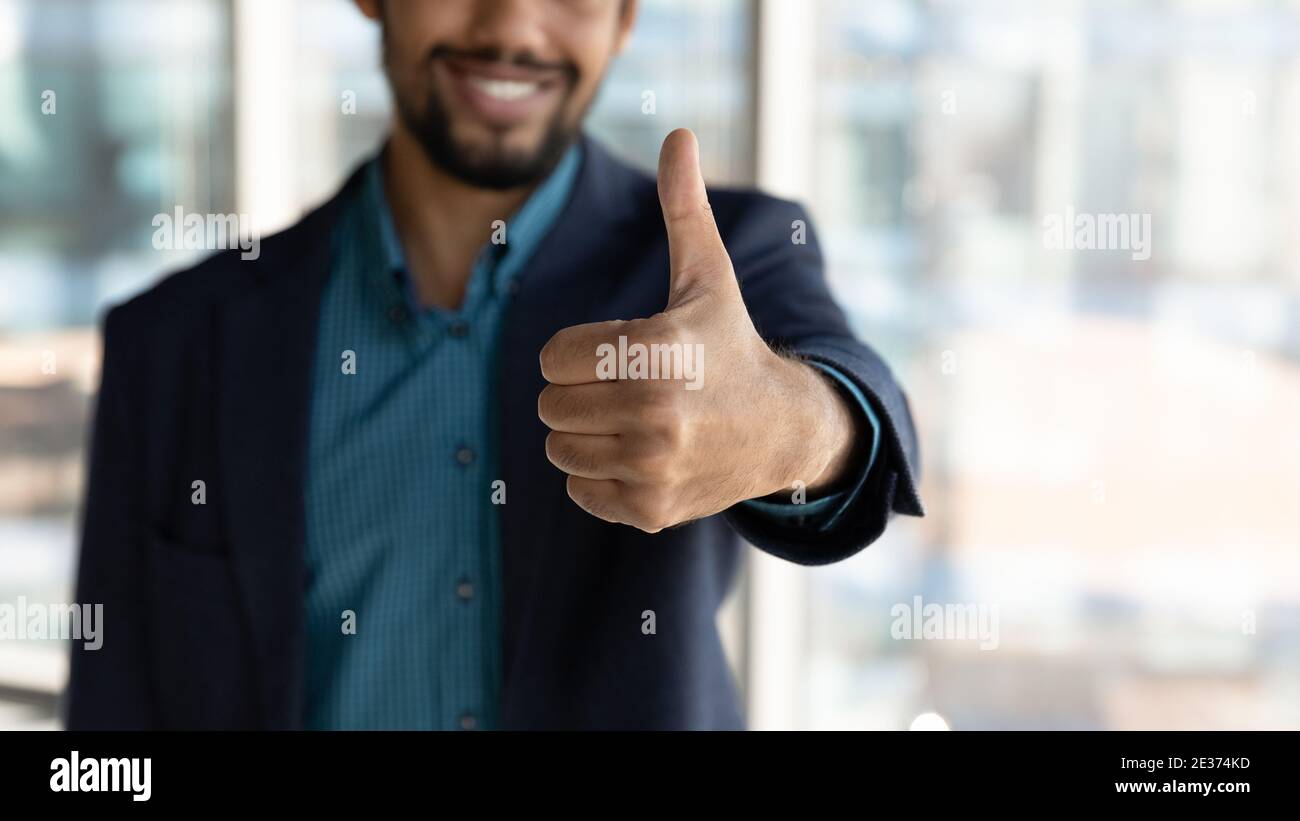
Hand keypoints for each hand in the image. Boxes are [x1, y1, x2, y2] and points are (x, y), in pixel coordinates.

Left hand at [538, 129, 857, 532]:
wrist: (781, 430)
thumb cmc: (729, 344)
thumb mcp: (707, 277)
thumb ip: (682, 209)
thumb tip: (677, 132)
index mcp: (655, 351)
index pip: (552, 356)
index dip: (579, 351)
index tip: (622, 353)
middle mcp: (653, 414)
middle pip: (549, 404)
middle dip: (578, 391)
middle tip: (626, 387)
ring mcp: (652, 468)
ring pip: (558, 449)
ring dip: (586, 433)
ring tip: (635, 421)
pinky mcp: (650, 509)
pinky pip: (580, 490)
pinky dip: (600, 475)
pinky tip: (644, 456)